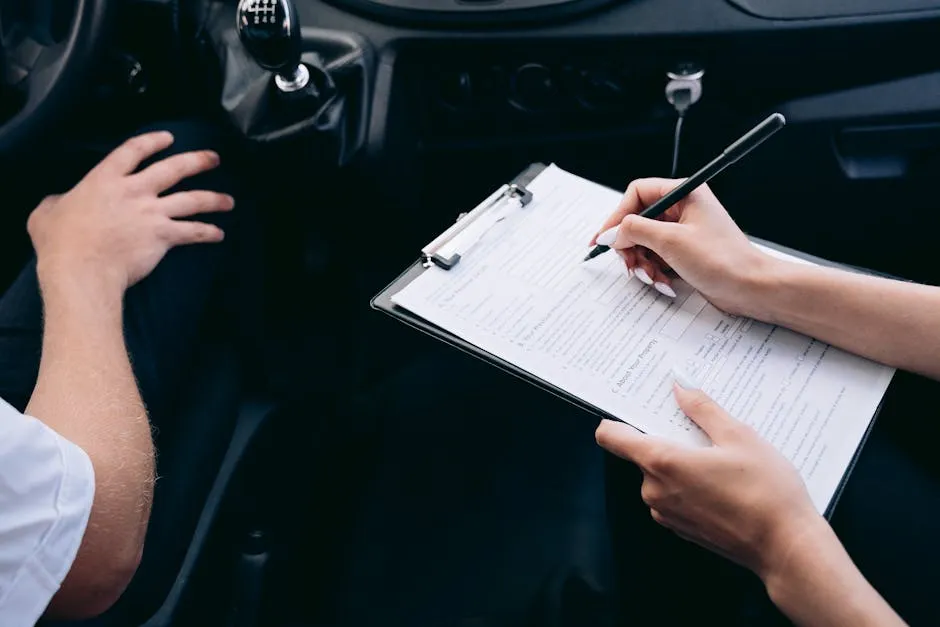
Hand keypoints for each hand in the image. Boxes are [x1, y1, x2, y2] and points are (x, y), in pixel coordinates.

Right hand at [28, 131, 233, 294]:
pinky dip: (208, 232)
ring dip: (214, 199)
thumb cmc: (61, 242)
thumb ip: (57, 201)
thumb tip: (58, 203)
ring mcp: (152, 212)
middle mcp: (134, 190)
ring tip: (229, 200)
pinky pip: (193, 231)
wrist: (82, 268)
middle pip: (174, 168)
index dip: (153, 141)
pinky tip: (219, 234)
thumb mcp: (48, 212)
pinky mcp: (164, 235)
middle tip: (214, 159)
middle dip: (197, 161)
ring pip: (192, 200)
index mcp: (105, 179)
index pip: (133, 150)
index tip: (168, 138)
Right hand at [590, 179, 775, 315]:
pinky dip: (654, 271)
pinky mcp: (685, 251)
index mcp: (683, 193)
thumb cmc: (722, 260)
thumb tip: (609, 233)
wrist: (751, 288)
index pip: (637, 194)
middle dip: (630, 246)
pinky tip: (664, 283)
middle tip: (630, 264)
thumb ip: (633, 232)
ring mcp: (683, 231)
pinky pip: (656, 257)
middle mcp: (683, 209)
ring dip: (642, 263)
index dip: (617, 216)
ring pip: (644, 242)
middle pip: (637, 221)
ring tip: (651, 277)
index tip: (605, 239)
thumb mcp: (670, 241)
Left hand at [595, 382, 822, 579]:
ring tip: (721, 459)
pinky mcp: (681, 528)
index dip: (616, 419)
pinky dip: (690, 485)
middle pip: (643, 453)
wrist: (786, 547)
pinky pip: (674, 496)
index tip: (633, 408)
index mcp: (662, 463)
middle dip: (667, 439)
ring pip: (661, 475)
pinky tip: (724, 483)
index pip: (611, 437)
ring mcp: (666, 513)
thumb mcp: (739, 436)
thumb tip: (680, 386)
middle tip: (701, 431)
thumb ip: (703, 408)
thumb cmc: (766, 491)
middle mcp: (655, 490)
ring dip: (682, 464)